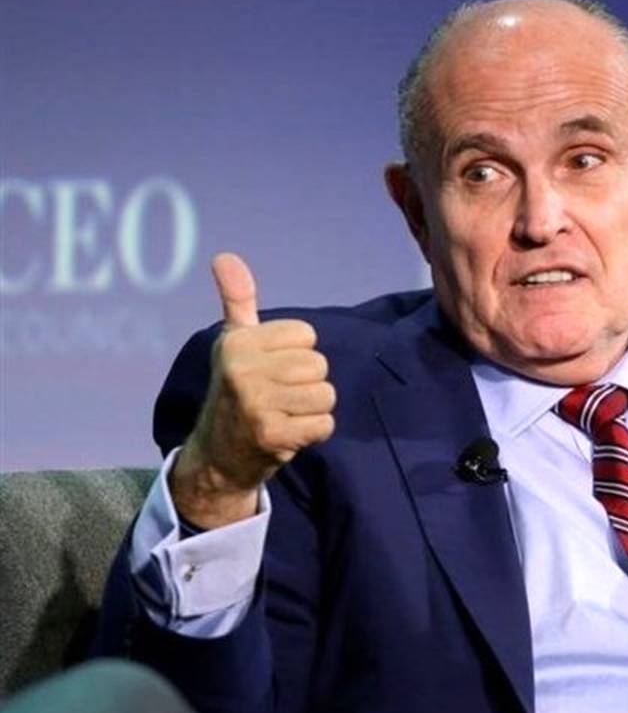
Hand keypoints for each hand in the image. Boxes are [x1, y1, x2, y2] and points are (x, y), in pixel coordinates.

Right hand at [170, 253, 335, 527]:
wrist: (218, 456)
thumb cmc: (235, 391)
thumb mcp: (234, 343)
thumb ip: (238, 300)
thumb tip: (225, 256)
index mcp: (237, 343)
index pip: (307, 335)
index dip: (296, 354)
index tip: (271, 371)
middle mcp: (243, 371)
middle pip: (319, 365)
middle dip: (309, 384)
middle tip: (280, 397)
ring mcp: (257, 405)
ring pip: (326, 395)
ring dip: (313, 410)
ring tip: (285, 414)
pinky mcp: (273, 435)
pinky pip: (325, 424)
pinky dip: (315, 432)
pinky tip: (290, 434)